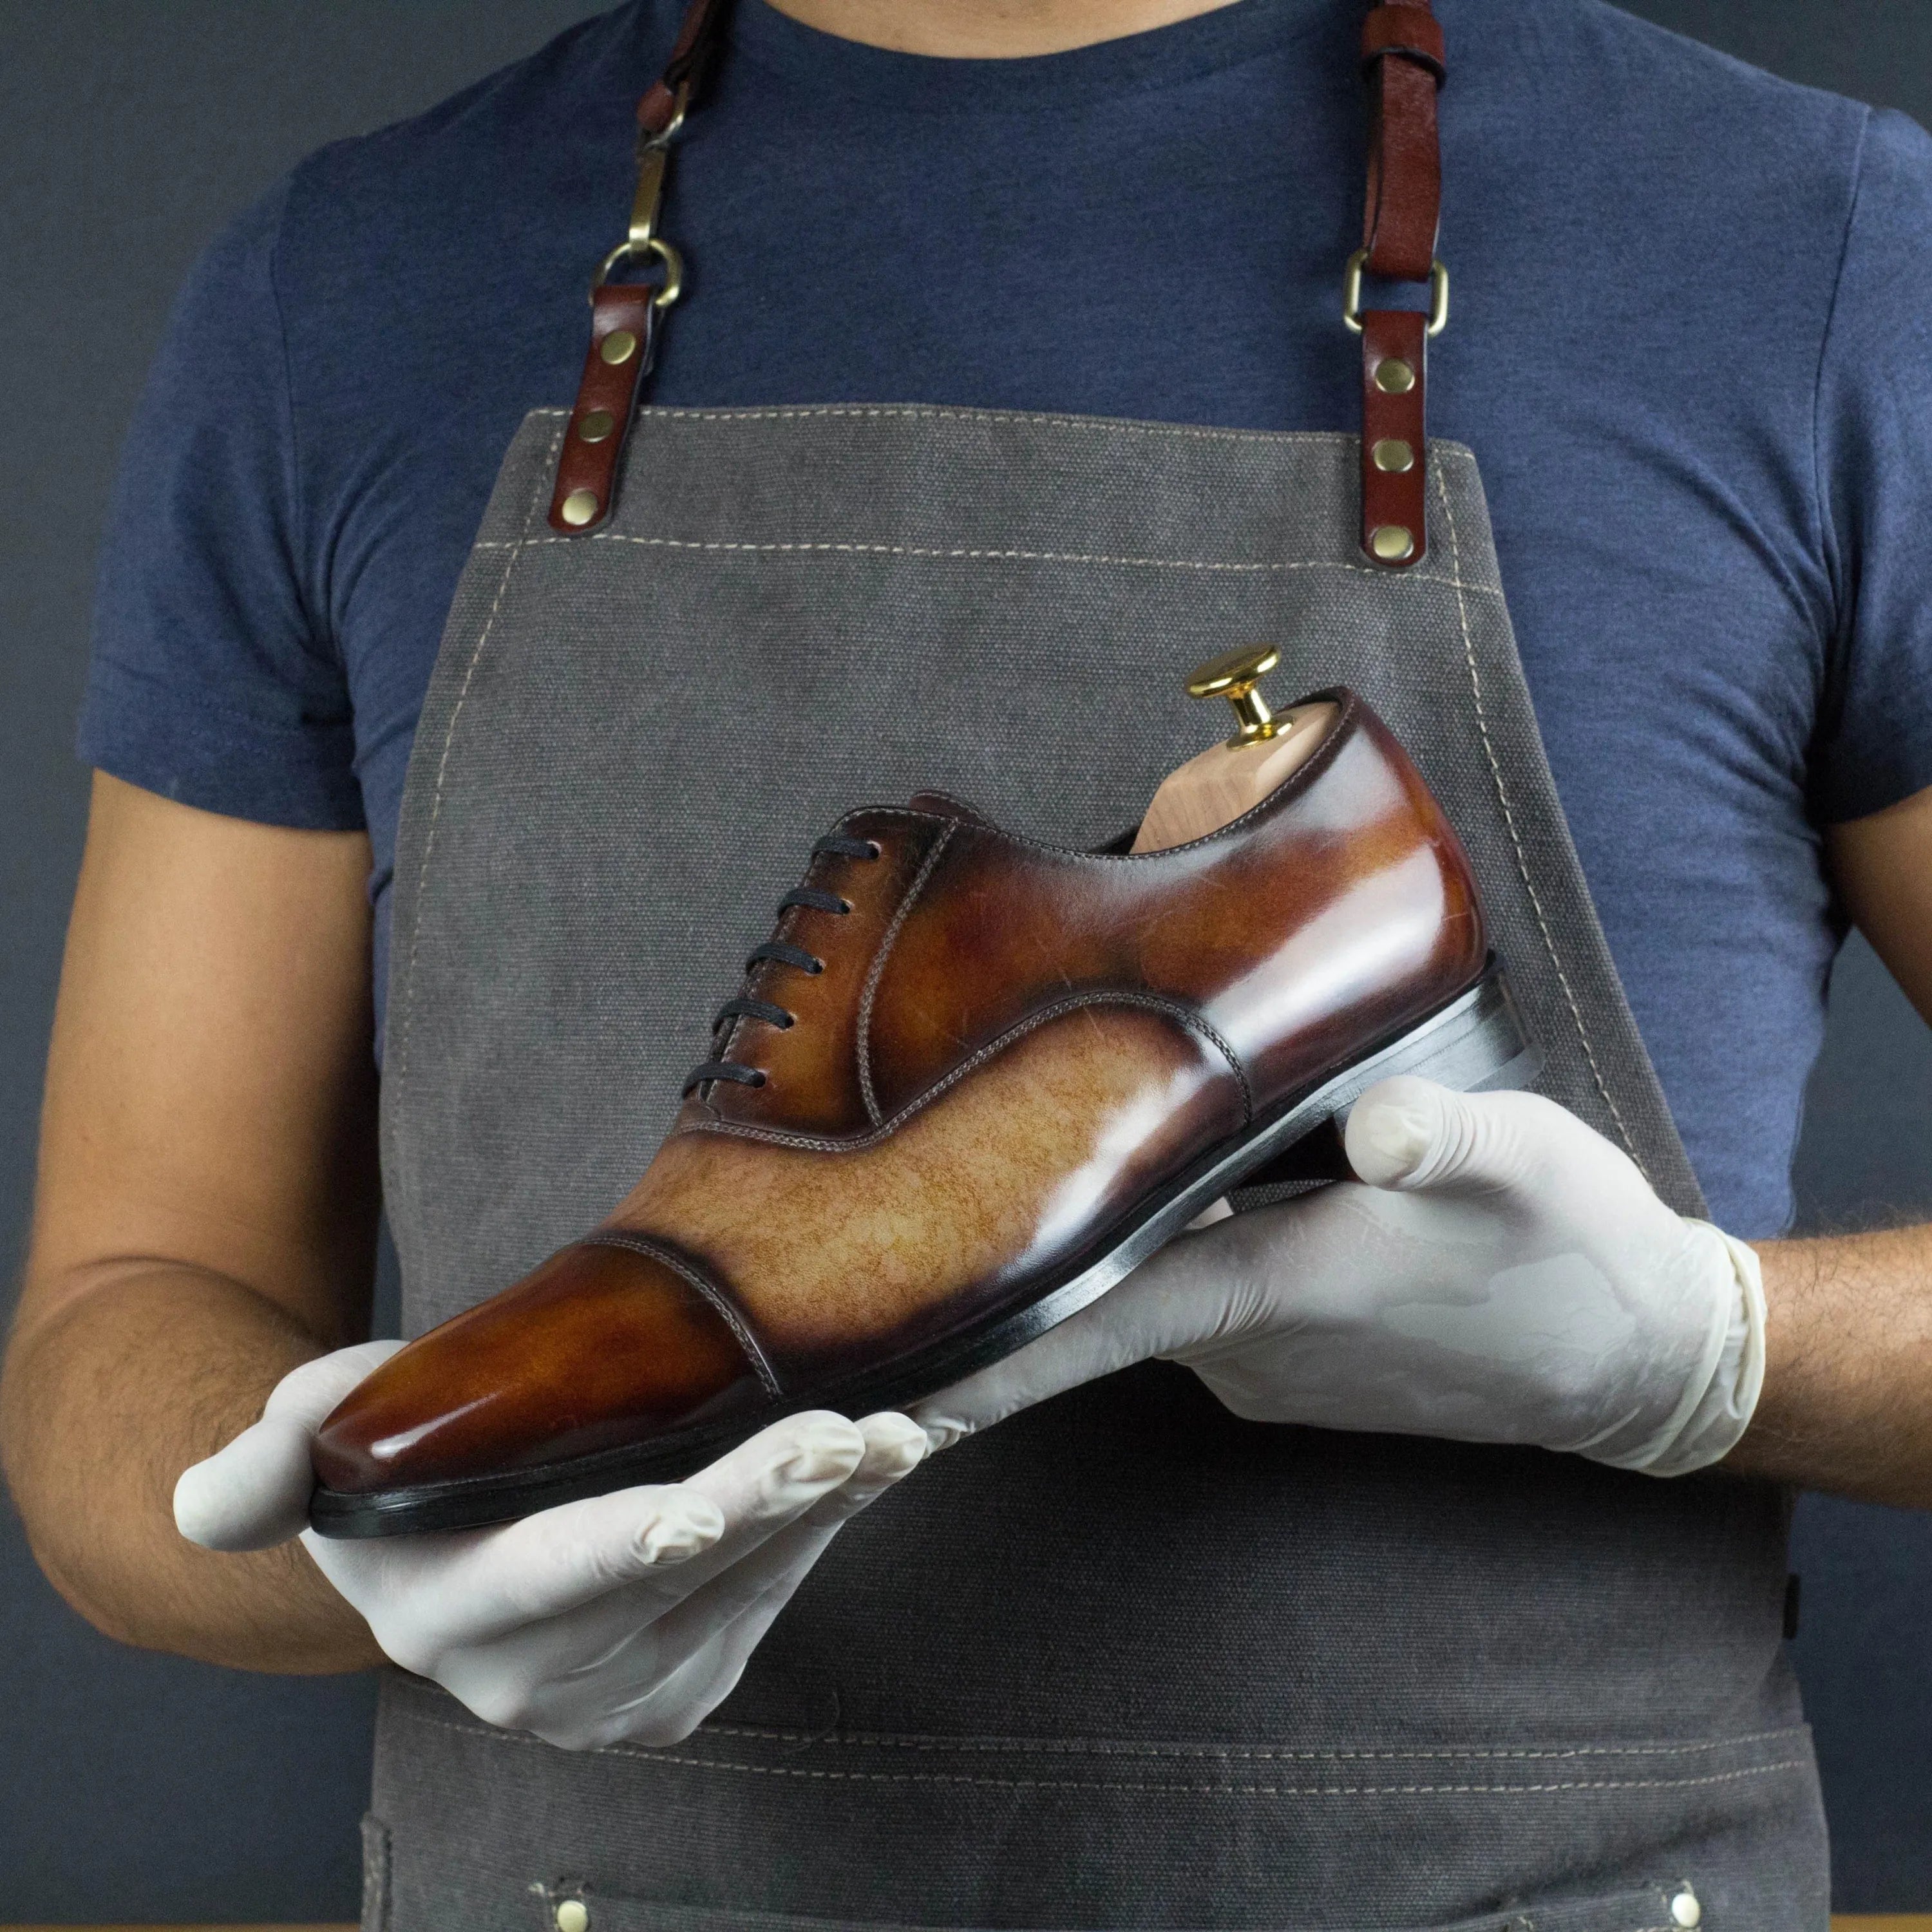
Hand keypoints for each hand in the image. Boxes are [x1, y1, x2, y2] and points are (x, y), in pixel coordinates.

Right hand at [175, 1343, 925, 1747]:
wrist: (440, 1529)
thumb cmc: (386, 1453)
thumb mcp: (314, 1434)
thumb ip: (263, 1468)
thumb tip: (212, 1502)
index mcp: (446, 1613)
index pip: (551, 1571)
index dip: (632, 1536)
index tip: (708, 1497)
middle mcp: (533, 1680)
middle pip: (677, 1579)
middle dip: (774, 1503)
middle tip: (855, 1435)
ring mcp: (616, 1697)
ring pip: (747, 1589)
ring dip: (832, 1512)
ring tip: (901, 1431)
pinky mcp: (683, 1689)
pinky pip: (774, 1600)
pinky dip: (832, 1531)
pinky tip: (883, 1464)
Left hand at [915, 1077, 1765, 1476]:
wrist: (1638, 1355)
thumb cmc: (1573, 1246)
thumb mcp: (1523, 1158)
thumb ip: (1444, 1136)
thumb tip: (1378, 1125)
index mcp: (1277, 1291)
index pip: (1097, 1320)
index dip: (992, 1345)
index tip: (887, 1377)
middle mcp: (1250, 1345)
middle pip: (1090, 1310)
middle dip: (1004, 1283)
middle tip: (899, 1233)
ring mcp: (1267, 1365)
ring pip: (1138, 1304)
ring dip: (1084, 1263)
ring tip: (1009, 1189)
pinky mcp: (1293, 1363)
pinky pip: (1189, 1310)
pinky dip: (1153, 1267)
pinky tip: (1158, 1198)